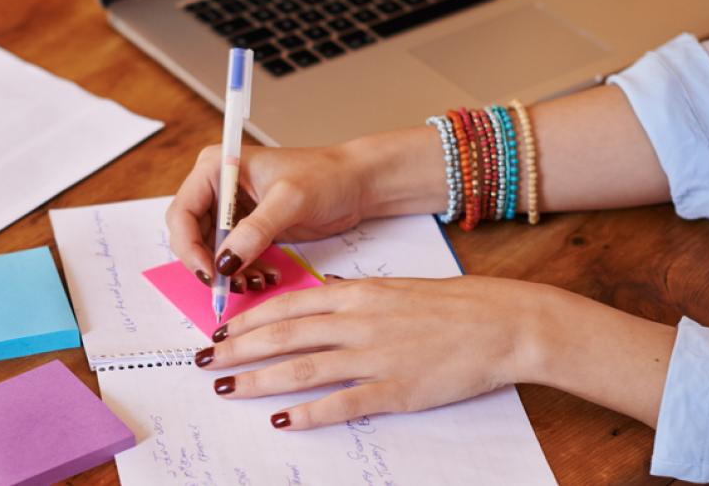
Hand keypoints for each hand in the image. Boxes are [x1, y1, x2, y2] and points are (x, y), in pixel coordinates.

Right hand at [166, 144, 370, 287]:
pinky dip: (244, 271)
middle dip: (209, 265)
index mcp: (215, 168)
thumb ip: (256, 230)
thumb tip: (224, 262)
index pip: (182, 213)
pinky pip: (232, 257)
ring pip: (211, 252)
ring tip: (256, 282)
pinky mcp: (247, 228)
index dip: (189, 248)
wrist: (355, 183)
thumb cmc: (325, 176)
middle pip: (191, 237)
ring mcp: (231, 209)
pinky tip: (265, 276)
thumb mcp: (290, 200)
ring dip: (228, 273)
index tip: (210, 274)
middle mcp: (216, 188)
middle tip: (232, 286)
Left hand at [193, 275, 573, 429]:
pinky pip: (341, 403)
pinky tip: (282, 420)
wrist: (503, 323)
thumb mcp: (396, 288)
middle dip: (238, 350)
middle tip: (205, 363)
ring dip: (259, 380)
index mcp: (358, 295)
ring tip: (228, 390)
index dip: (249, 320)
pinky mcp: (394, 389)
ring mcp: (375, 357)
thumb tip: (321, 302)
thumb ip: (355, 298)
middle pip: (283, 336)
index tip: (221, 331)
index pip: (288, 305)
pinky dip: (308, 413)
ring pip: (302, 369)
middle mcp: (358, 323)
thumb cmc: (454, 306)